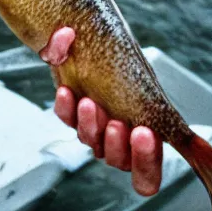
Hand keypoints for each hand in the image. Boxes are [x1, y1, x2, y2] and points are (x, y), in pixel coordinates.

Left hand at [45, 27, 162, 196]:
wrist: (87, 44)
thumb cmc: (121, 58)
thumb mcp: (127, 60)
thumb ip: (110, 58)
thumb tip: (68, 37)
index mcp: (146, 136)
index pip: (146, 173)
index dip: (146, 161)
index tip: (145, 132)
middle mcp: (119, 138)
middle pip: (117, 160)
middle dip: (117, 145)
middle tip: (117, 123)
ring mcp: (93, 128)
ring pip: (89, 141)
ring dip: (89, 125)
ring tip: (88, 103)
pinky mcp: (70, 113)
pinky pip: (65, 118)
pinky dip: (65, 107)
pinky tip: (67, 91)